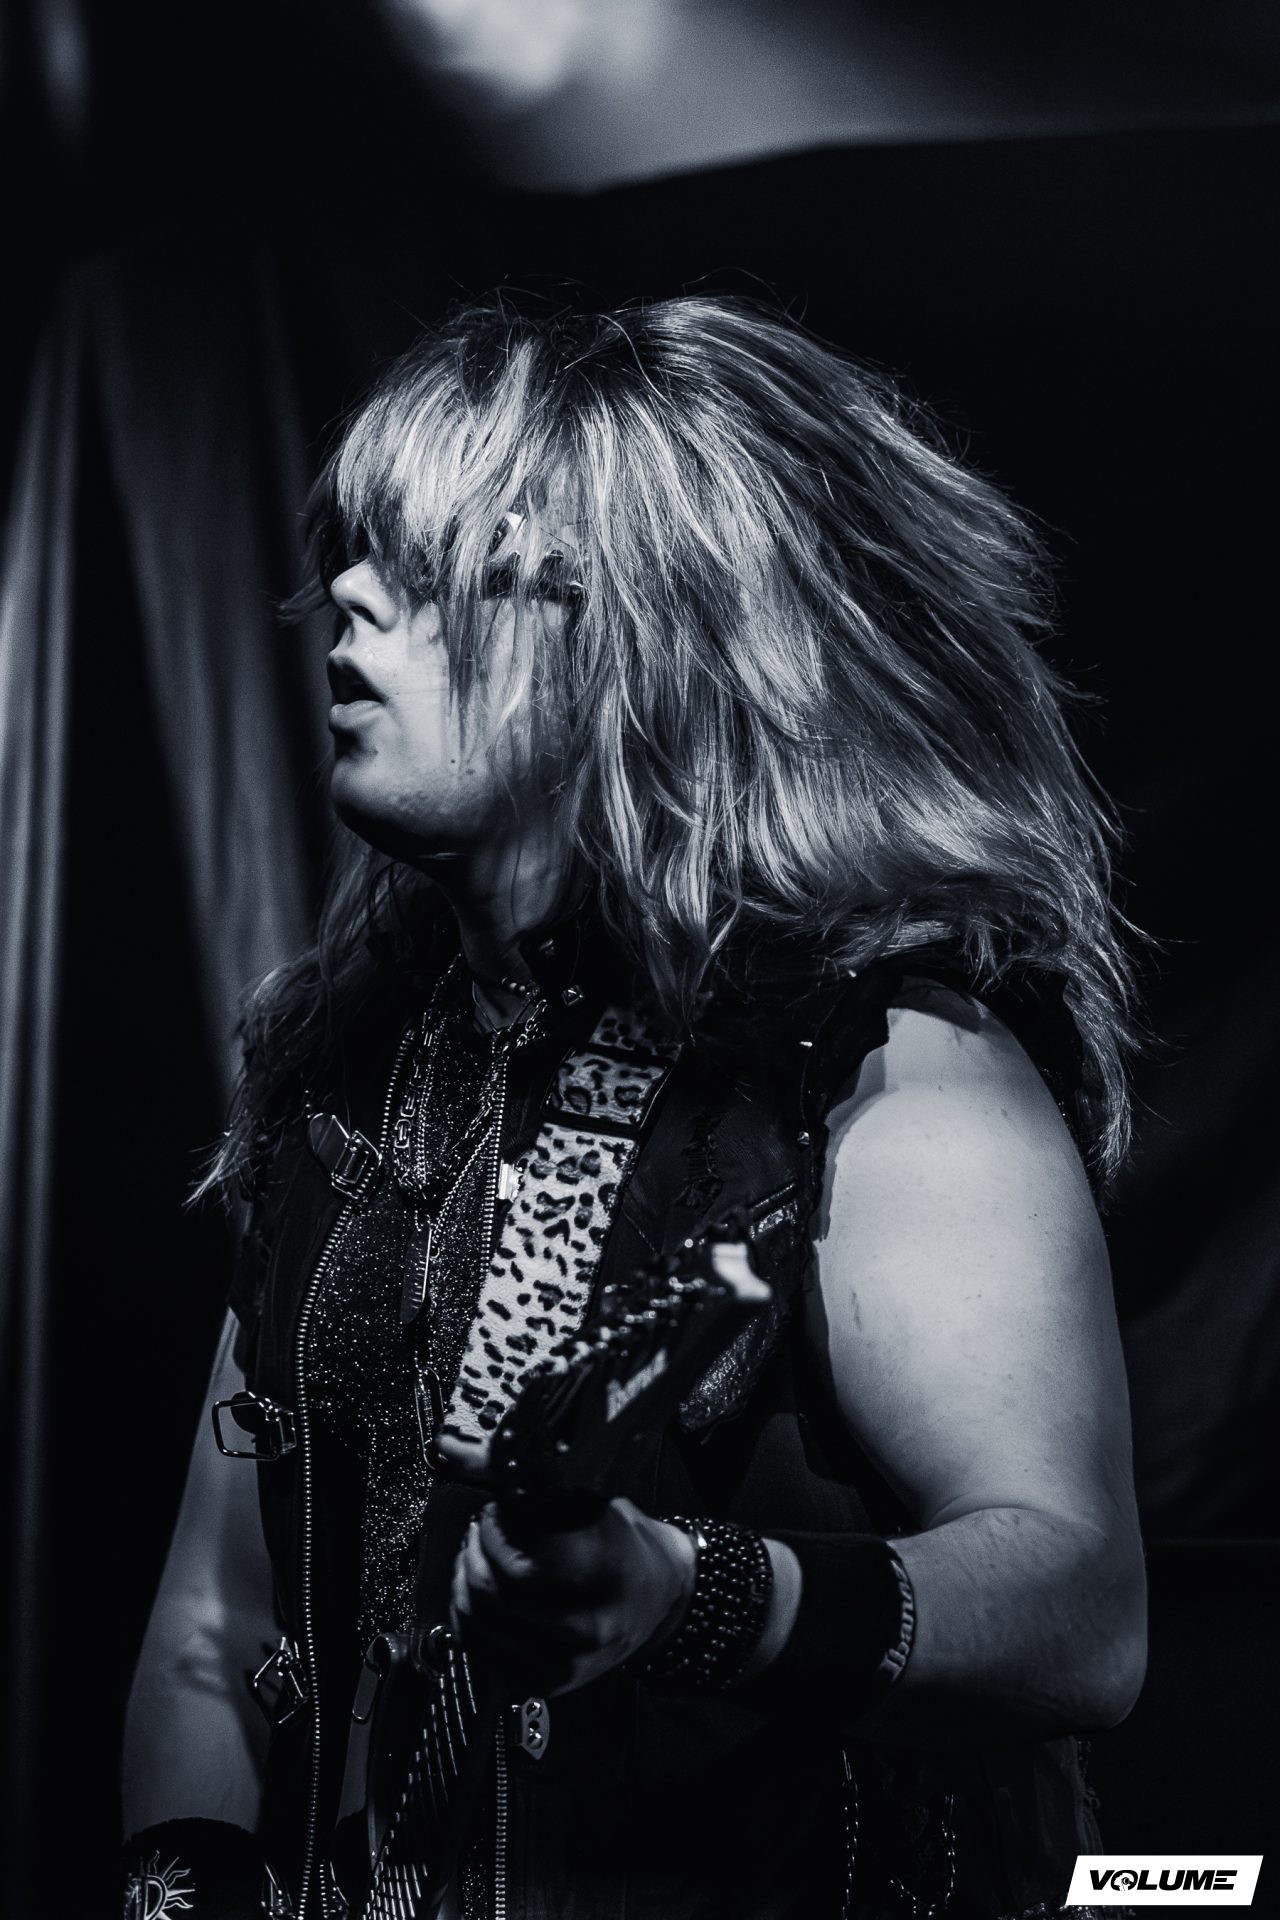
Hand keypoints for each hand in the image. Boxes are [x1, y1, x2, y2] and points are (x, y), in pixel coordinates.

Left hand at [448, 1497, 696, 1695]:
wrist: (658, 1602)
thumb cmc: (627, 1551)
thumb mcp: (599, 1515)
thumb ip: (549, 1509)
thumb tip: (497, 1501)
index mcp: (601, 1582)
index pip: (519, 1562)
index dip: (493, 1532)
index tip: (492, 1512)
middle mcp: (583, 1630)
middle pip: (492, 1592)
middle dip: (473, 1551)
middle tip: (477, 1530)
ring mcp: (563, 1664)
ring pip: (477, 1622)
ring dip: (463, 1580)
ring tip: (472, 1555)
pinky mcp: (545, 1683)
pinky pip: (479, 1649)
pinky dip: (465, 1615)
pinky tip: (473, 1590)